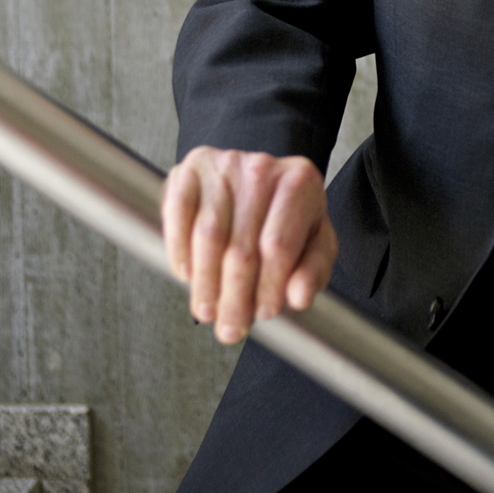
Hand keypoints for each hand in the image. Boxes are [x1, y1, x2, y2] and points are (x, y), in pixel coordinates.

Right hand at [162, 147, 337, 343]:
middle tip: (230, 328)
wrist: (260, 176)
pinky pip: (178, 213)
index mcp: (300, 183)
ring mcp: (224, 164)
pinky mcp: (191, 168)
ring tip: (207, 310)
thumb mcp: (315, 241)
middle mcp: (262, 168)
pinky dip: (178, 249)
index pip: (278, 246)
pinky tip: (187, 275)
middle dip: (234, 298)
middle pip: (242, 247)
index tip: (264, 314)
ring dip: (205, 282)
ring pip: (208, 235)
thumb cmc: (288, 215)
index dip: (268, 288)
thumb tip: (299, 297)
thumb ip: (313, 270)